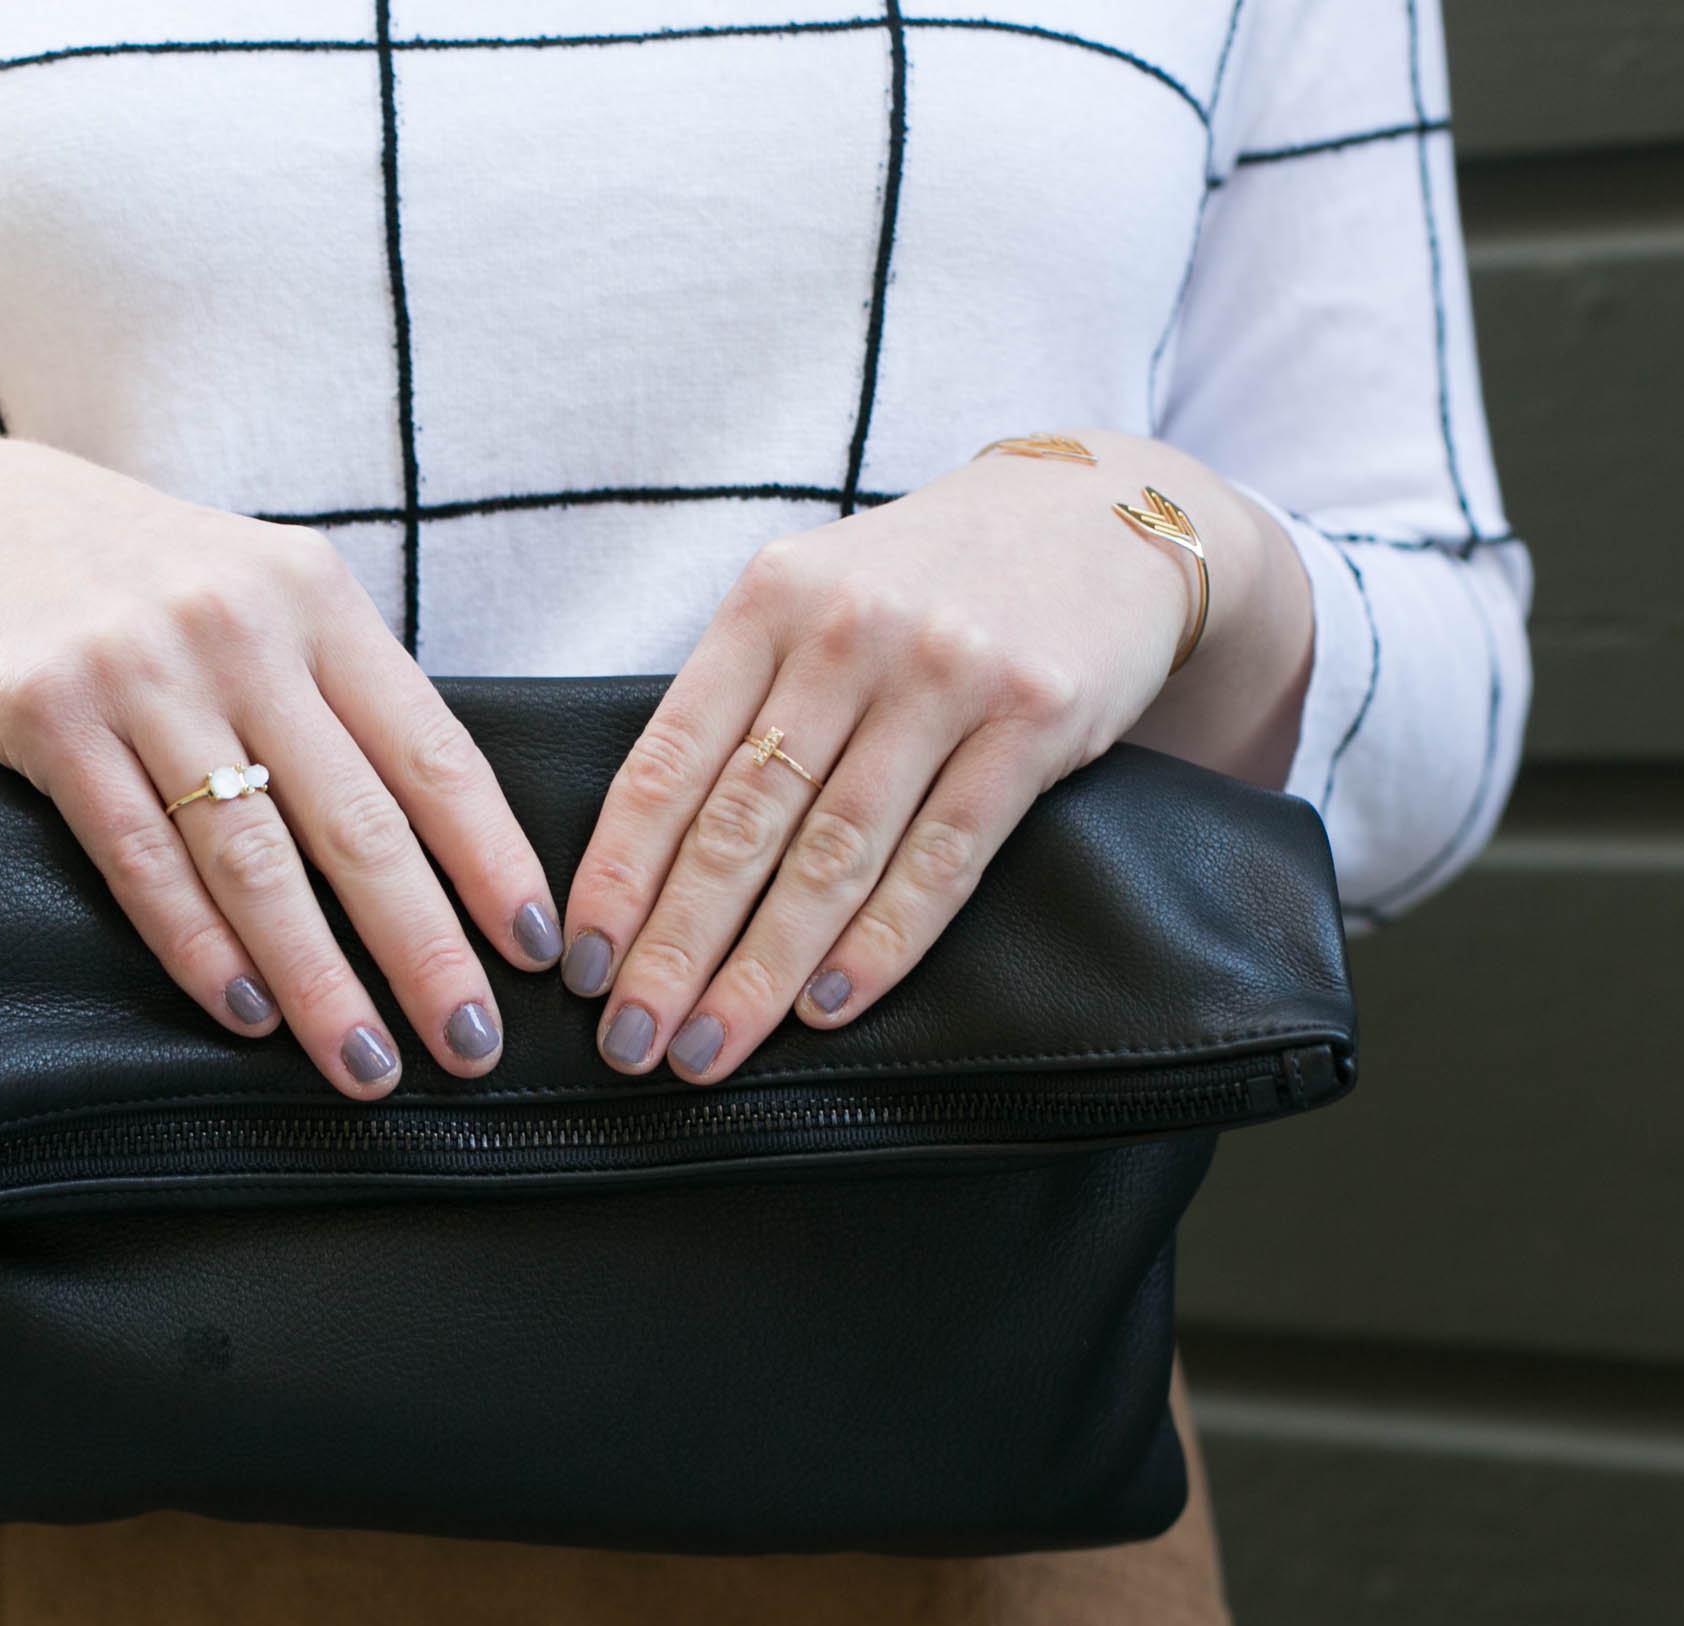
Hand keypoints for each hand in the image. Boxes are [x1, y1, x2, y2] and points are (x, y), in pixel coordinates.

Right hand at [0, 439, 562, 1098]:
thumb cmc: (150, 586)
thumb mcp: (266, 600)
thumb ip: (347, 695)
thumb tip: (456, 841)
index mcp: (319, 601)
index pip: (435, 754)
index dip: (493, 862)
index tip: (541, 955)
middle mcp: (241, 629)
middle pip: (356, 821)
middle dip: (425, 949)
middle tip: (472, 1047)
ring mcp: (140, 669)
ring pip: (251, 856)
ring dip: (316, 977)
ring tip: (364, 1063)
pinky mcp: (48, 712)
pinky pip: (138, 855)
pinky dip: (196, 945)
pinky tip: (243, 1014)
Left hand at [556, 431, 1312, 1082]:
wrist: (1103, 518)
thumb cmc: (931, 581)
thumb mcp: (817, 598)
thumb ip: (742, 698)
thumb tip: (643, 854)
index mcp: (770, 601)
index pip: (668, 761)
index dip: (617, 873)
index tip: (581, 965)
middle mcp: (849, 631)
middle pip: (741, 823)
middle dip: (674, 948)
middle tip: (631, 1041)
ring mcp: (946, 673)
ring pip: (832, 854)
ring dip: (762, 970)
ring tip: (711, 1049)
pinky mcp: (1035, 717)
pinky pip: (943, 856)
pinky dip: (880, 942)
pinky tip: (827, 1006)